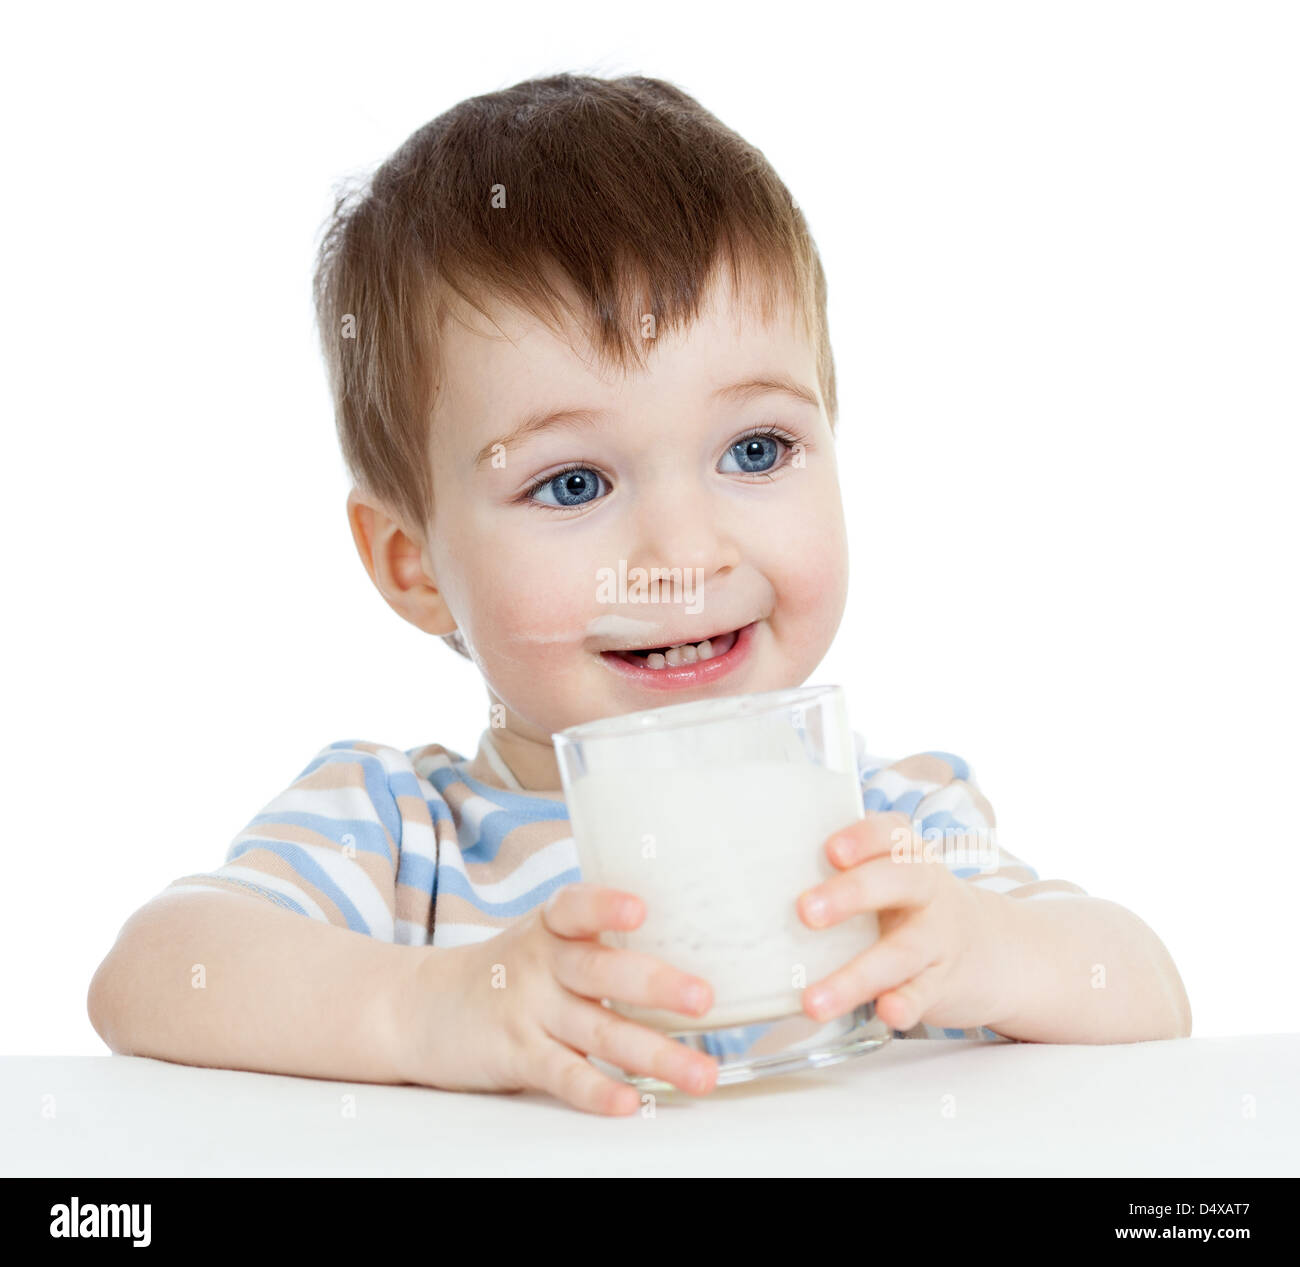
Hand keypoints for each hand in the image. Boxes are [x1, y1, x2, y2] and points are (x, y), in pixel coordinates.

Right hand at [393, 882, 719, 1114]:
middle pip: (603, 973)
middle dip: (657, 986)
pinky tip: (628, 1101)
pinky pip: (563, 1075)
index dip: (606, 906)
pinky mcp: (518, 1056)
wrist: (421, 1007)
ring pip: (600, 1033)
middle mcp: (544, 965)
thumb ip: (597, 939)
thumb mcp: (543, 937)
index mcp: (553, 927)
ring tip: (701, 1073)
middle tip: (703, 998)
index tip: (639, 908)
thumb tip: (689, 937)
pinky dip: (597, 1090)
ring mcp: (530, 1012)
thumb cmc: (507, 970)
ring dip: (656, 1054)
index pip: (577, 907)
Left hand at [795, 811, 1013, 1031]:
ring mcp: (937, 939)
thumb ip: (845, 872)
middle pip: (896, 882)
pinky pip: (924, 994)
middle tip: (804, 912)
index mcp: (907, 856)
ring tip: (813, 1000)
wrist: (995, 951)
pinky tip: (886, 1012)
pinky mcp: (942, 983)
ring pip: (901, 953)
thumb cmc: (915, 906)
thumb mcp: (893, 876)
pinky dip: (906, 1004)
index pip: (890, 834)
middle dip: (850, 894)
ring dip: (855, 976)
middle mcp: (926, 891)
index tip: (831, 851)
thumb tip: (758, 880)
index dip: (862, 838)